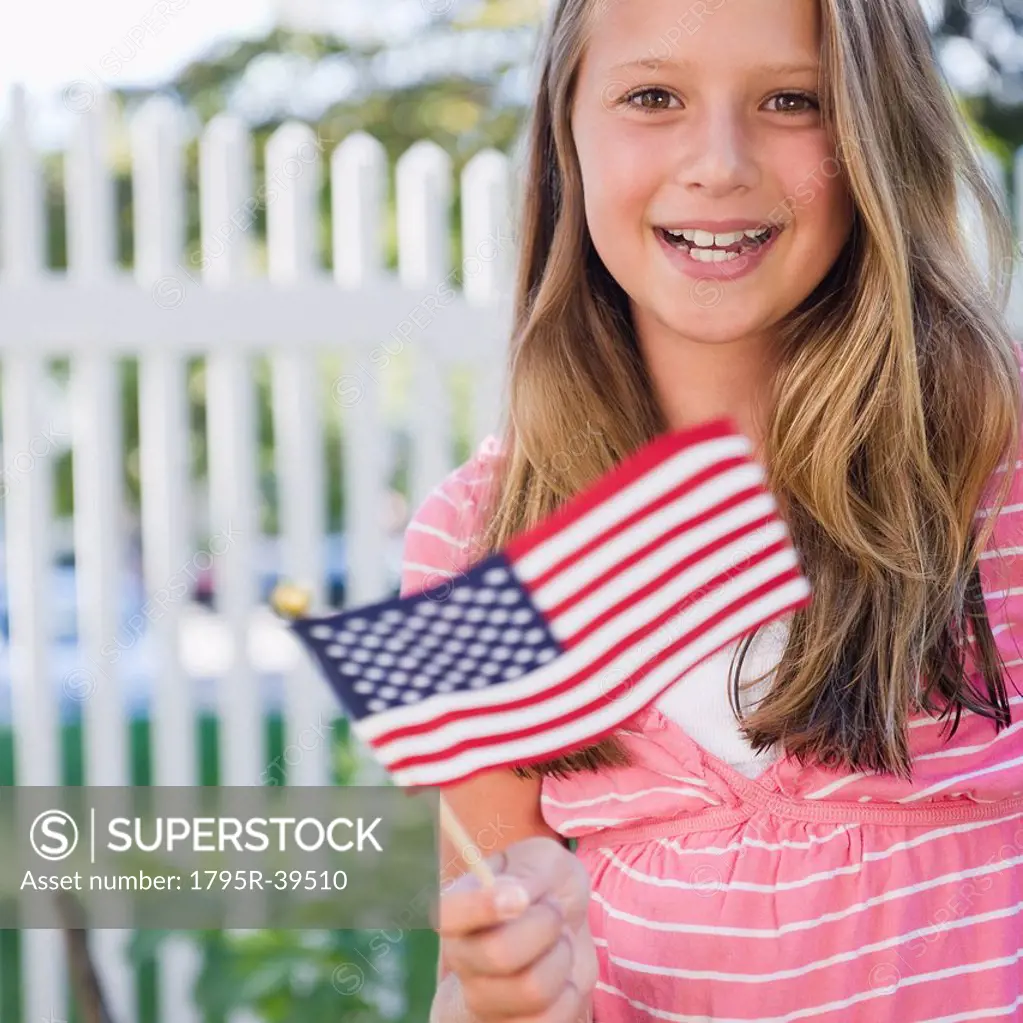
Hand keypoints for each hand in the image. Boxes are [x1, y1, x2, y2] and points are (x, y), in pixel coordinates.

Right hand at [438, 835, 596, 1021]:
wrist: (568, 929)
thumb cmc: (548, 888)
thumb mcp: (543, 861)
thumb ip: (527, 874)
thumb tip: (514, 897)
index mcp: (459, 907)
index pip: (447, 914)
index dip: (480, 907)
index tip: (520, 897)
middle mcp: (462, 958)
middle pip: (498, 954)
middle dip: (545, 926)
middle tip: (554, 911)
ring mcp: (483, 1000)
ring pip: (531, 990)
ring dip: (561, 960)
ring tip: (558, 945)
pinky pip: (550, 1021)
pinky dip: (570, 995)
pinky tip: (561, 980)